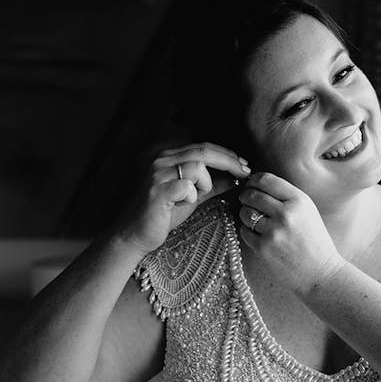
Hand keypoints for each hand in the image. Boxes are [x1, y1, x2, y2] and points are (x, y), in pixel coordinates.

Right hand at [115, 142, 250, 254]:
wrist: (135, 235)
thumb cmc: (162, 215)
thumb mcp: (191, 196)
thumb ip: (211, 185)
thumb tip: (234, 179)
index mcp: (166, 155)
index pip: (203, 146)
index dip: (226, 154)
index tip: (243, 165)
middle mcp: (158, 158)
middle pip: (204, 150)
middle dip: (229, 161)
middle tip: (245, 172)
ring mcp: (156, 173)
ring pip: (197, 166)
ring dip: (205, 184)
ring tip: (194, 198)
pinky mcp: (156, 191)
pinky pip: (187, 186)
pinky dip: (192, 196)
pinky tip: (183, 204)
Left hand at [236, 173, 346, 293]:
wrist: (320, 272)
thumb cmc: (314, 241)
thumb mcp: (308, 211)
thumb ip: (287, 196)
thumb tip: (257, 185)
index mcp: (299, 201)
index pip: (266, 180)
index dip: (254, 180)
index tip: (251, 184)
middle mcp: (286, 214)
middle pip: (252, 195)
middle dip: (246, 195)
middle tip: (246, 199)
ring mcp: (273, 231)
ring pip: (246, 213)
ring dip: (246, 214)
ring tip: (255, 219)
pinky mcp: (263, 248)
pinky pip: (245, 231)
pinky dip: (249, 232)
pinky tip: (260, 235)